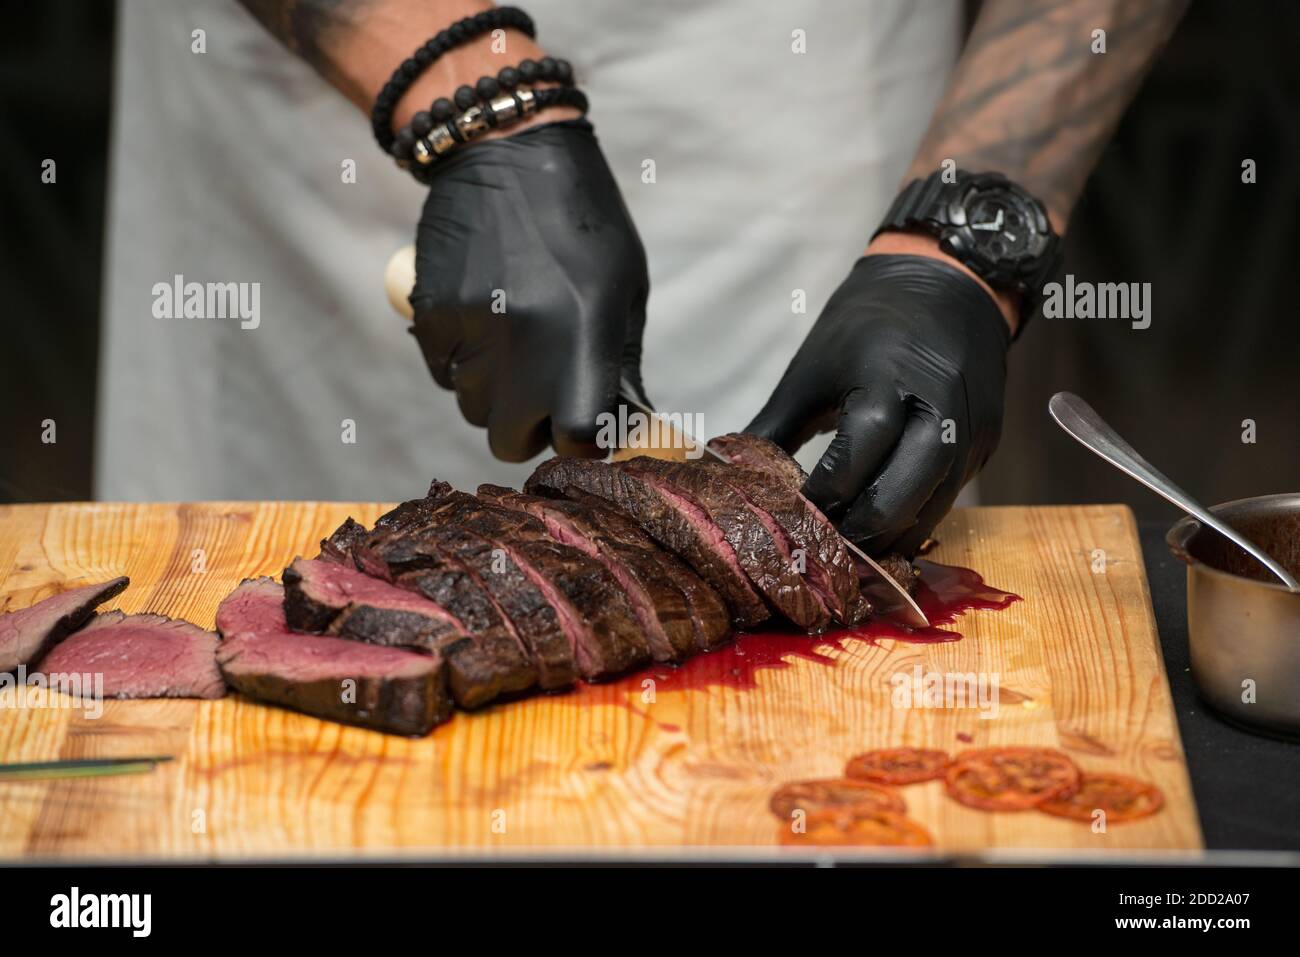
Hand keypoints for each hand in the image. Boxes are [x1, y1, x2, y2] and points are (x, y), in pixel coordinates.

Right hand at [411, 119, 648, 460]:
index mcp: (585, 330)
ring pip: (474, 409)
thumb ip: (618, 365)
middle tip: (543, 390)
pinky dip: (462, 361)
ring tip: (514, 336)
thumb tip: (620, 430)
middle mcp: (525, 337)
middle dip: (528, 427)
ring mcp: (471, 327)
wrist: (506, 151)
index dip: (582, 439)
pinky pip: (444, 374)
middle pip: (510, 441)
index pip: (577, 436)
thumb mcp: (624, 289)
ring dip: (494, 393)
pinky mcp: (431, 314)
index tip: (585, 424)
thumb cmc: (583, 224)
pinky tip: (483, 315)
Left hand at [745, 253, 1009, 555]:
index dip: (821, 498)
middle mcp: (939, 408)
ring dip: (888, 537)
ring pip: (930, 510)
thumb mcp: (811, 369)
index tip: (794, 519)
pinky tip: (882, 528)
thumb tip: (729, 475)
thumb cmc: (867, 325)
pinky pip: (950, 498)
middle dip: (856, 531)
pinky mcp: (987, 443)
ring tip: (848, 546)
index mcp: (886, 380)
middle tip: (822, 545)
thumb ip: (773, 429)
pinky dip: (914, 520)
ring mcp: (971, 429)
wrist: (949, 284)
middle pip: (898, 498)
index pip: (854, 460)